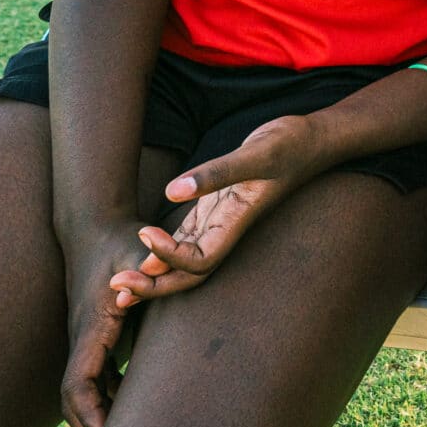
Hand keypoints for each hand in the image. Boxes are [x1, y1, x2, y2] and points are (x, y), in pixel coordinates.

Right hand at [57, 220, 151, 426]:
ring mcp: (86, 337)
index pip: (78, 384)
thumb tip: (144, 280)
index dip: (88, 415)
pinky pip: (96, 375)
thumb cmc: (121, 237)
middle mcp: (83, 337)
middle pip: (75, 397)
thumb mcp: (136, 249)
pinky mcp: (95, 333)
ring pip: (85, 389)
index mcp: (91, 327)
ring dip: (100, 414)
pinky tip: (133, 407)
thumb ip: (148, 266)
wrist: (94, 223)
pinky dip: (109, 395)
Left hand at [107, 114, 324, 305]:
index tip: (146, 235)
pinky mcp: (215, 207)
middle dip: (153, 287)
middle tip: (115, 287)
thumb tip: (172, 192)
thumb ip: (217, 172)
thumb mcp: (257, 153)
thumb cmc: (290, 145)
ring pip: (184, 262)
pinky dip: (162, 250)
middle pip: (188, 275)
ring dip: (152, 275)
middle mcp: (227, 228)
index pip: (200, 261)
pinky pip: (186, 239)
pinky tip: (141, 250)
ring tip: (118, 283)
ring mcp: (220, 220)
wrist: (311, 139)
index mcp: (237, 222)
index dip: (170, 258)